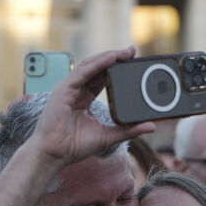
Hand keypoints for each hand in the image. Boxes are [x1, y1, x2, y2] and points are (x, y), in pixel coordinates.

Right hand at [26, 47, 155, 167]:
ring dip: (108, 57)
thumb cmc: (75, 146)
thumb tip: (151, 125)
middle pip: (96, 68)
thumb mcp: (109, 135)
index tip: (132, 61)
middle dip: (114, 58)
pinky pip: (82, 72)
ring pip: (90, 66)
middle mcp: (76, 90)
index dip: (115, 69)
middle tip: (132, 51)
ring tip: (125, 52)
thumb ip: (129, 129)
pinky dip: (97, 63)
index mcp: (84, 99)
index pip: (101, 78)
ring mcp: (68, 88)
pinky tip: (111, 58)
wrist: (55, 154)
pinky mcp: (64, 90)